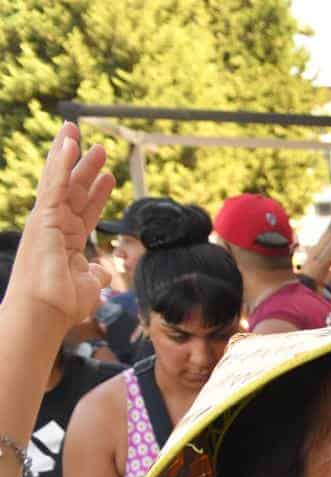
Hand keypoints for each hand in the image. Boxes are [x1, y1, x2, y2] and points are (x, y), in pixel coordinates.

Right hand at [5, 125, 114, 329]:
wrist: (45, 312)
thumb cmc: (62, 304)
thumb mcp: (88, 285)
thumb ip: (95, 274)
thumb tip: (102, 272)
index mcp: (68, 240)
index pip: (86, 210)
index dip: (99, 193)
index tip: (109, 176)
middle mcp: (56, 226)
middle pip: (73, 190)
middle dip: (85, 167)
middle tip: (99, 147)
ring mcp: (47, 220)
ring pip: (61, 181)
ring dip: (72, 156)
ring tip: (79, 132)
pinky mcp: (43, 217)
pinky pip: (55, 184)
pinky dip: (62, 163)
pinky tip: (69, 144)